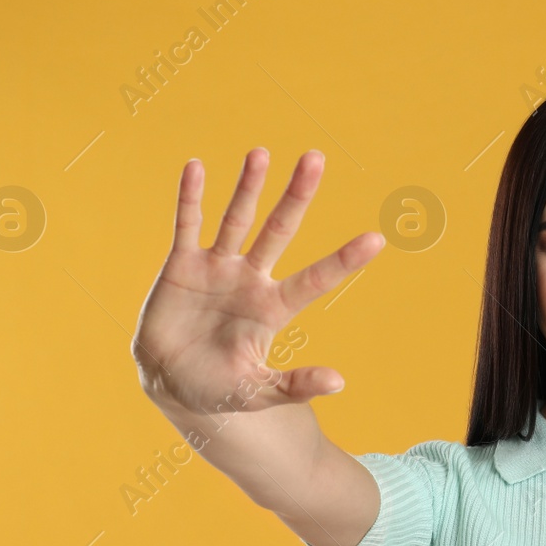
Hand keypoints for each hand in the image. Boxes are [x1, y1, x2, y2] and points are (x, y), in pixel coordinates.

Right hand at [131, 148, 384, 415]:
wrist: (169, 382)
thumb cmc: (218, 388)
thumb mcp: (257, 393)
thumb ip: (294, 385)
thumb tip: (339, 383)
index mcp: (273, 309)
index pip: (316, 279)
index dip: (344, 260)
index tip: (377, 239)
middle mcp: (250, 279)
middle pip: (279, 230)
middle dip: (296, 196)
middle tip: (316, 159)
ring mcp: (217, 268)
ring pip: (237, 219)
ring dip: (249, 187)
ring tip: (261, 153)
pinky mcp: (182, 265)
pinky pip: (187, 224)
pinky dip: (190, 197)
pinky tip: (196, 167)